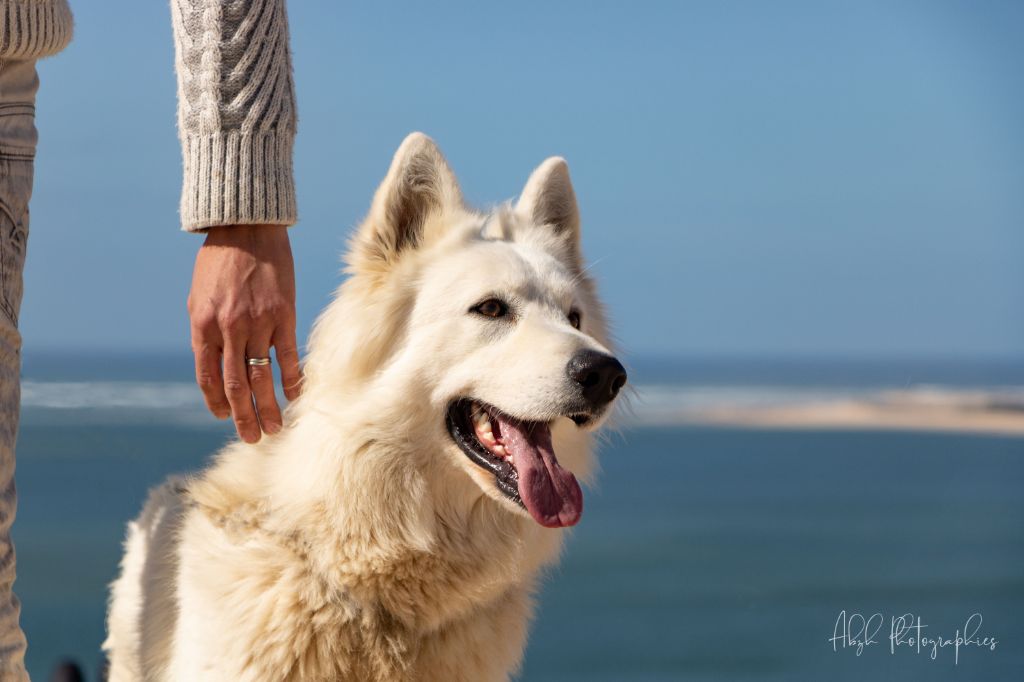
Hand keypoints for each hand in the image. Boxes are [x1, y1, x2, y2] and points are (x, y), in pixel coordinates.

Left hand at [187, 225, 301, 441]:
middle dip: (243, 416)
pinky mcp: (284, 315)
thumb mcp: (200, 297)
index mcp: (203, 326)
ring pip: (262, 376)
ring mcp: (257, 323)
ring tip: (275, 427)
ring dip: (268, 406)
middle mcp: (229, 329)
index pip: (208, 376)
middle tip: (253, 438)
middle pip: (236, 385)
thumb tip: (214, 363)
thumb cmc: (220, 262)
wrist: (246, 228)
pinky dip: (291, 378)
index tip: (223, 418)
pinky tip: (294, 396)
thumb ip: (206, 331)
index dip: (216, 401)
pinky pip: (287, 355)